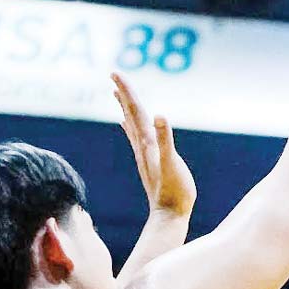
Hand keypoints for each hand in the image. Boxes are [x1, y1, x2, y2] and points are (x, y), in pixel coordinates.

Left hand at [111, 73, 195, 217]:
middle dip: (123, 92)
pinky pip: (136, 138)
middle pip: (130, 113)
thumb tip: (161, 116)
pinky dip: (131, 126)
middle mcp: (142, 145)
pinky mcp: (149, 161)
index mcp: (147, 141)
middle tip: (114, 74)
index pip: (135, 110)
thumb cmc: (174, 191)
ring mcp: (144, 154)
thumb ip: (166, 140)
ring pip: (132, 124)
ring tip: (117, 93)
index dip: (127, 90)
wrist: (169, 215)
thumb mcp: (172, 163)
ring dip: (125, 107)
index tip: (115, 72)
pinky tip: (127, 124)